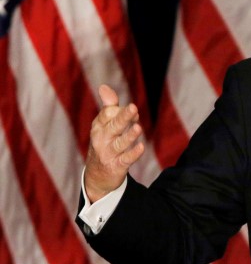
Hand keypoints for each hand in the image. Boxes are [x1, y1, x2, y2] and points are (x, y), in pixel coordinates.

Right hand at [84, 84, 144, 202]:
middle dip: (123, 117)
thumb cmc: (103, 144)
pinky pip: (125, 160)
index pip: (107, 115)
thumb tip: (104, 87)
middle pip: (113, 126)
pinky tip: (141, 147)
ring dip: (129, 136)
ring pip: (120, 143)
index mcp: (98, 127)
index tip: (132, 109)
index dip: (120, 111)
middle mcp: (101, 140)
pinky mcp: (116, 166)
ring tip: (138, 128)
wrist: (96, 176)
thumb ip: (108, 107)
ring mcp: (108, 154)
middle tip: (133, 108)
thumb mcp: (103, 126)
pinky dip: (133, 154)